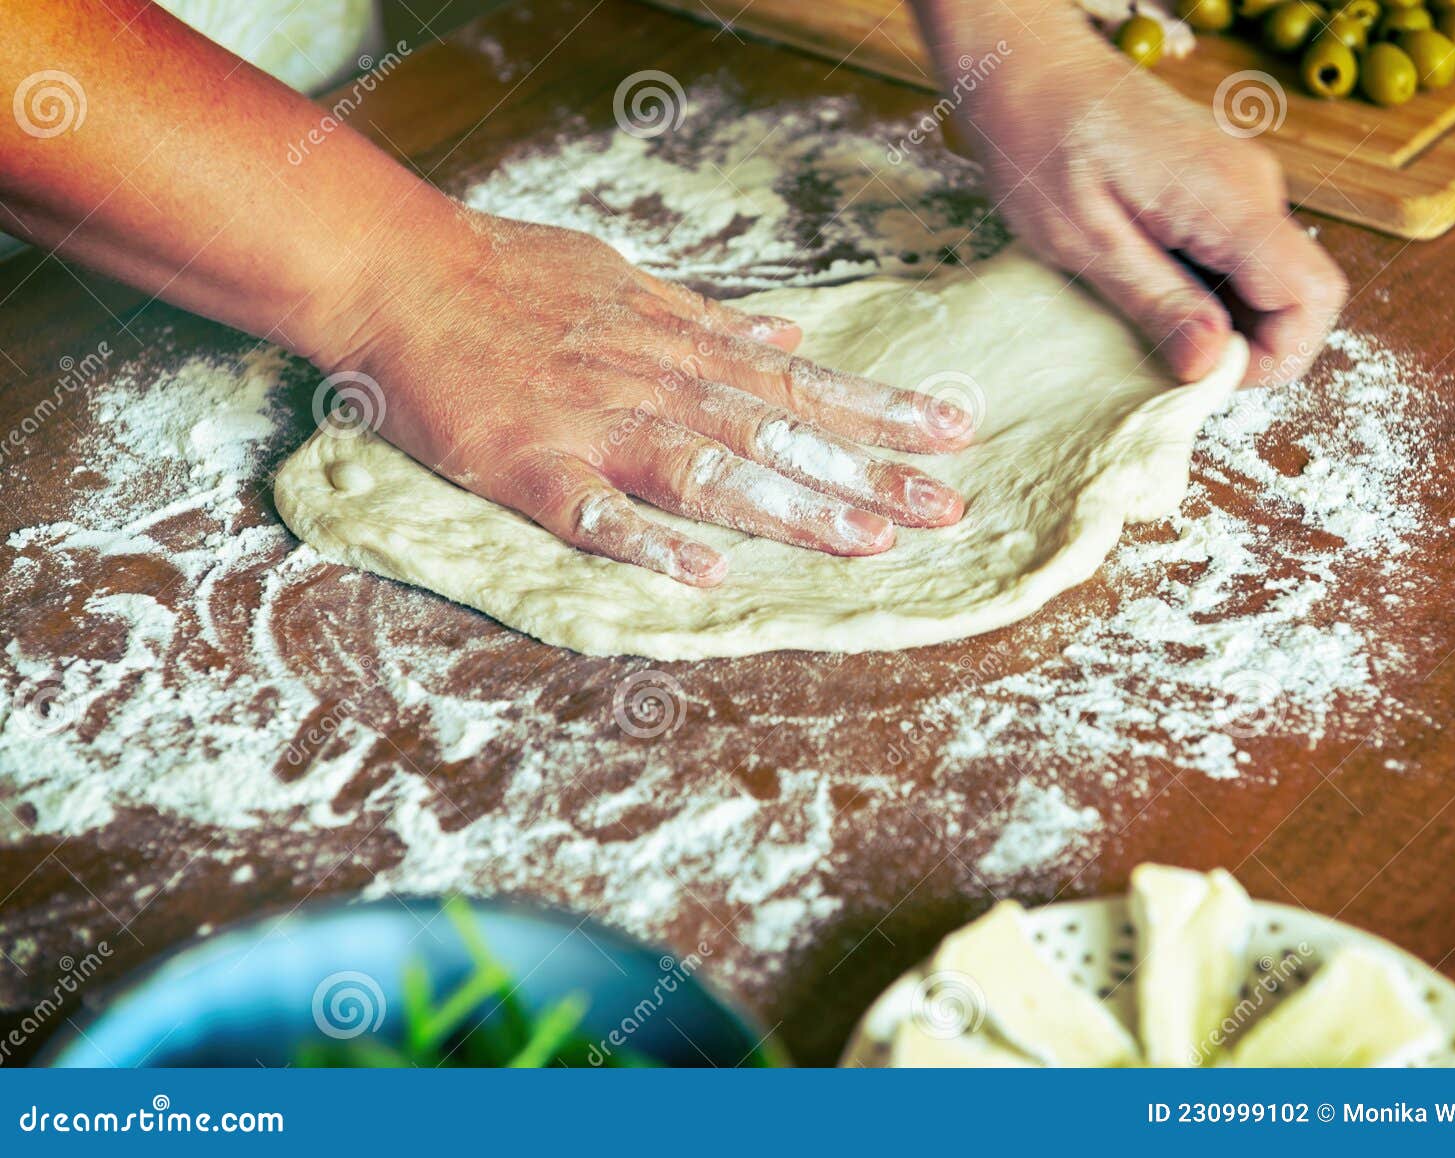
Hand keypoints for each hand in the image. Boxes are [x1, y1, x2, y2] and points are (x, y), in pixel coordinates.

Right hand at [313, 210, 968, 586]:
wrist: (400, 271)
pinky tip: (705, 572)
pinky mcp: (526, 467)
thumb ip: (706, 320)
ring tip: (866, 542)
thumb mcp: (624, 278)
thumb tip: (783, 338)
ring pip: (706, 471)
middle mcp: (653, 384)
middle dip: (865, 473)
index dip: (877, 414)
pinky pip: (595, 513)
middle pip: (775, 434)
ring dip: (789, 508)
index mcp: (677, 347)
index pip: (798, 387)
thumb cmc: (510, 274)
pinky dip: (649, 540)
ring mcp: (592, 426)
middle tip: (947, 509)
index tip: (952, 436)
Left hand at [921, 3, 1346, 385]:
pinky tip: (1140, 283)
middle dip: (1241, 344)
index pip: (1311, 299)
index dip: (1272, 359)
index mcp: (1231, 200)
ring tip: (1138, 314)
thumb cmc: (1039, 145)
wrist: (1025, 65)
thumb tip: (1212, 364)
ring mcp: (1239, 182)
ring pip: (1264, 279)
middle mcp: (1253, 187)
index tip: (1201, 377)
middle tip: (1159, 356)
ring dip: (1216, 318)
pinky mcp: (1215, 184)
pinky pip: (1234, 254)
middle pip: (1295, 295)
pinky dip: (1202, 288)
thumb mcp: (1084, 242)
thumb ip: (1156, 302)